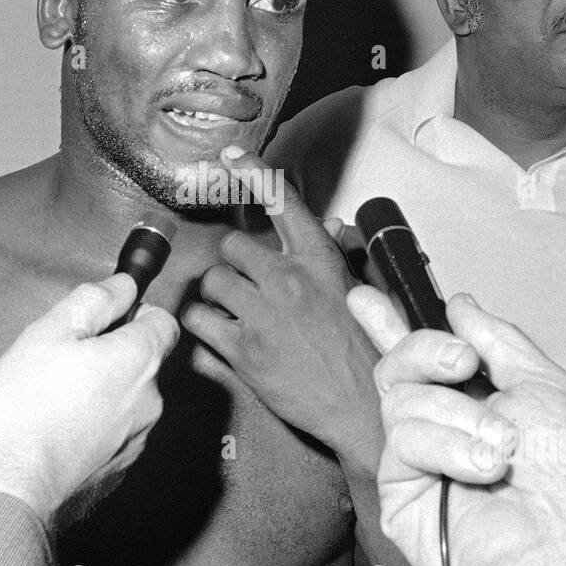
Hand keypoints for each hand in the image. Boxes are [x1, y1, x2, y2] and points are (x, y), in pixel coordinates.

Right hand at [0, 273, 178, 524]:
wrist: (14, 487)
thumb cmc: (26, 409)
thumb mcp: (50, 332)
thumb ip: (94, 300)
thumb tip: (123, 284)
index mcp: (139, 360)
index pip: (164, 322)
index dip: (137, 312)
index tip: (108, 317)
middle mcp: (151, 400)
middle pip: (144, 361)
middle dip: (112, 354)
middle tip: (65, 359)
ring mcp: (139, 438)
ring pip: (129, 398)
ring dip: (104, 391)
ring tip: (56, 397)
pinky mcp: (120, 467)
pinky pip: (115, 432)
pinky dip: (96, 425)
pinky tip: (60, 428)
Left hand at [181, 146, 381, 468]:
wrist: (365, 408)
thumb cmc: (367, 348)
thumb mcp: (358, 291)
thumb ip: (336, 255)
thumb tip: (327, 224)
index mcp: (318, 261)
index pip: (283, 201)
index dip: (253, 172)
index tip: (231, 157)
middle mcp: (287, 280)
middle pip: (231, 246)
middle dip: (234, 264)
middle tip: (244, 283)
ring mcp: (261, 316)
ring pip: (211, 283)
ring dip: (216, 295)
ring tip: (234, 312)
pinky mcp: (242, 352)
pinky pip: (198, 322)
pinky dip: (202, 327)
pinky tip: (216, 334)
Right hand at [348, 285, 565, 565]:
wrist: (561, 539)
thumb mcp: (545, 384)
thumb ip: (498, 338)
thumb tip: (458, 304)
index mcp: (475, 398)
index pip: (421, 355)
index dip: (387, 325)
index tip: (362, 296)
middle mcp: (440, 425)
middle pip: (398, 364)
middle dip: (428, 352)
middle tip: (464, 365)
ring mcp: (416, 459)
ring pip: (400, 398)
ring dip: (458, 415)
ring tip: (502, 449)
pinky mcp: (398, 490)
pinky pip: (401, 440)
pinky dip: (446, 447)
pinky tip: (482, 471)